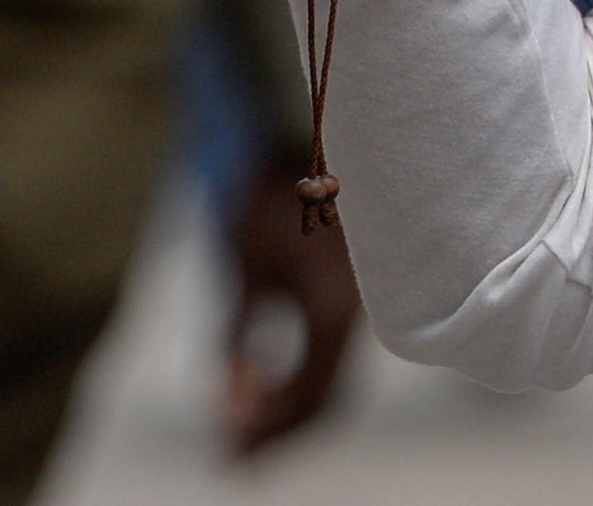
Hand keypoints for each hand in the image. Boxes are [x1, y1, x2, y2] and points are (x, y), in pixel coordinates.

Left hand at [224, 166, 365, 456]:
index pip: (307, 397)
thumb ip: (236, 335)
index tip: (223, 445)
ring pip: (333, 380)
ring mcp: (369, 305)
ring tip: (237, 425)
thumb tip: (227, 394)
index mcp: (336, 308)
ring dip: (286, 408)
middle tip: (227, 457)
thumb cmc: (275, 194)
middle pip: (325, 400)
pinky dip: (301, 378)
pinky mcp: (363, 297)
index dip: (265, 430)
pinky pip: (335, 354)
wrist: (315, 134)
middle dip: (274, 432)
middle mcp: (363, 312)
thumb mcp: (247, 267)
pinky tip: (266, 383)